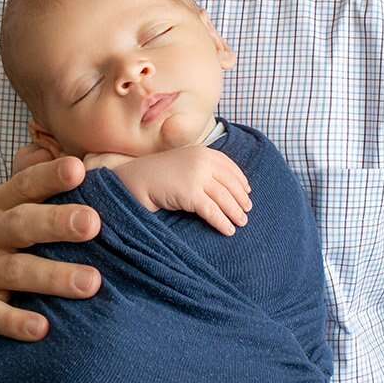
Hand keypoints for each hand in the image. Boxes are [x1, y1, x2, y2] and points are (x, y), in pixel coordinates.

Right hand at [0, 156, 104, 372]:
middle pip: (21, 223)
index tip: (80, 170)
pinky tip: (43, 328)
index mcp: (3, 206)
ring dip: (53, 276)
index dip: (50, 176)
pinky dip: (17, 322)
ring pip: (15, 271)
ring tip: (91, 282)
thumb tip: (80, 154)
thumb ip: (47, 187)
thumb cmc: (16, 252)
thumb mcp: (26, 216)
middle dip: (56, 222)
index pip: (25, 185)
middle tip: (93, 223)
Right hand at [111, 146, 251, 235]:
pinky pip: (212, 211)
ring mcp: (196, 177)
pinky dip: (222, 222)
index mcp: (202, 151)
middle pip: (230, 183)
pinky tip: (228, 230)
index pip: (230, 166)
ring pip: (224, 198)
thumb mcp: (183, 162)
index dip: (241, 180)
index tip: (247, 192)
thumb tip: (224, 184)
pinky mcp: (190, 194)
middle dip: (241, 199)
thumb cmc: (159, 174)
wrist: (136, 179)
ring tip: (241, 223)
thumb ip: (202, 167)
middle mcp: (202, 161)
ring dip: (235, 212)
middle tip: (247, 211)